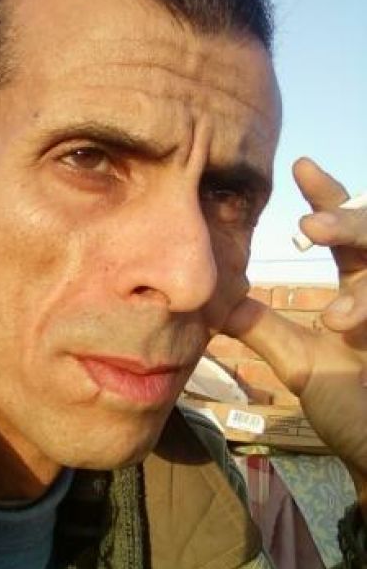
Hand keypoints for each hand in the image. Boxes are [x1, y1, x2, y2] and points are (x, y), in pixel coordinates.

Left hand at [223, 158, 366, 518]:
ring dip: (365, 286)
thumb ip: (264, 328)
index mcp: (359, 290)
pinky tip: (346, 326)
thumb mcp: (299, 361)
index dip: (328, 196)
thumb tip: (216, 301)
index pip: (346, 230)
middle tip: (310, 226)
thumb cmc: (347, 404)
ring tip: (335, 316)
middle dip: (349, 222)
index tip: (299, 165)